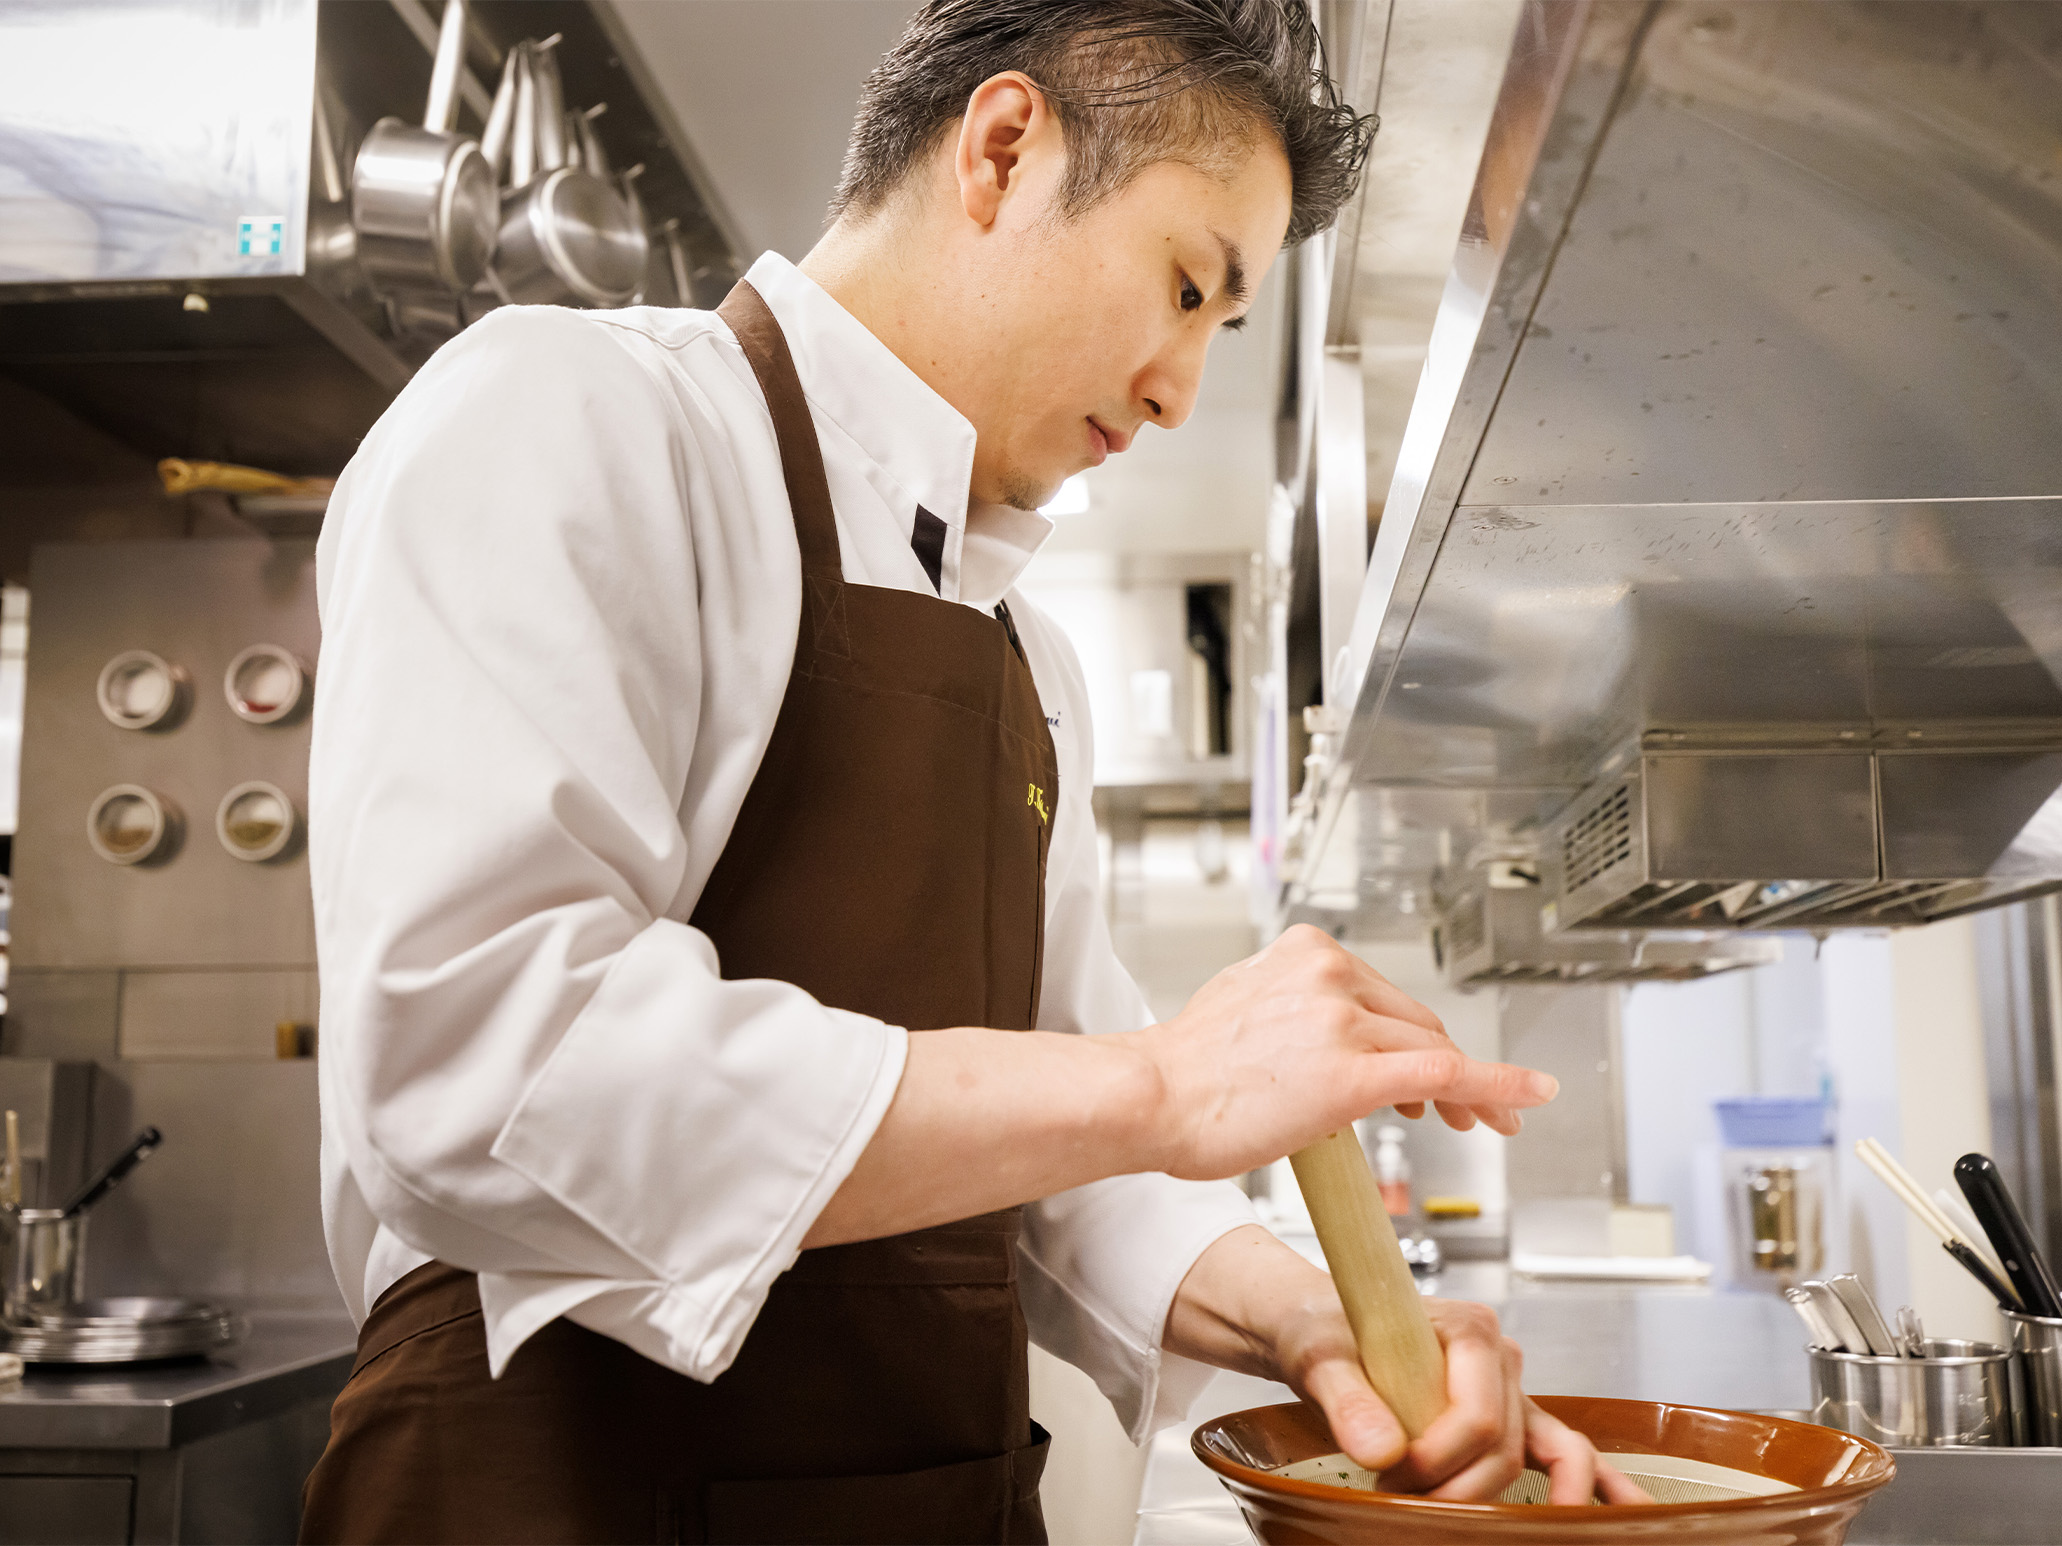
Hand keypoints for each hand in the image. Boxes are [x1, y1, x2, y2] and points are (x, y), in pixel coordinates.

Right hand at [1127, 925, 1556, 1181]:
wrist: (1151, 1097)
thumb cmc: (1185, 1069)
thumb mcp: (1243, 1003)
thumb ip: (1294, 1008)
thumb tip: (1325, 1038)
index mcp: (1305, 950)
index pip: (1383, 994)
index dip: (1414, 1035)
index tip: (1432, 1069)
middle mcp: (1329, 973)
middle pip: (1415, 1020)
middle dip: (1442, 1066)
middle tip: (1455, 1111)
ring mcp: (1343, 1019)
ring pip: (1432, 1049)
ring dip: (1463, 1088)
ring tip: (1477, 1123)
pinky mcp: (1354, 1071)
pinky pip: (1446, 1074)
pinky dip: (1496, 1087)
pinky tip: (1526, 1101)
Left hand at [1166, 1229, 1652, 1505]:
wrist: (1318, 1329)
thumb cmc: (1323, 1330)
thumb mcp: (1319, 1357)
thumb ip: (1347, 1399)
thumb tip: (1381, 1451)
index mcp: (1469, 1330)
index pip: (1478, 1418)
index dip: (1438, 1459)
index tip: (1389, 1476)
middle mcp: (1501, 1361)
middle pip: (1504, 1449)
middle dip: (1458, 1490)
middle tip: (1401, 1501)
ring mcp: (1510, 1392)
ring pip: (1542, 1458)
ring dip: (1513, 1501)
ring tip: (1495, 1532)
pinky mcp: (1507, 1421)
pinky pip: (1562, 1452)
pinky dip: (1595, 1483)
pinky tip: (1623, 1512)